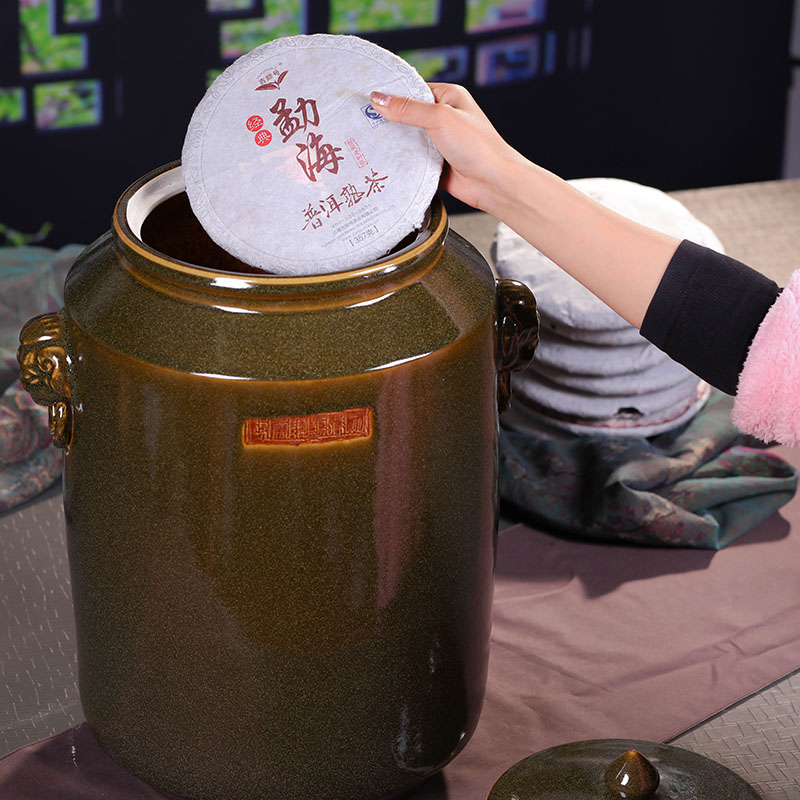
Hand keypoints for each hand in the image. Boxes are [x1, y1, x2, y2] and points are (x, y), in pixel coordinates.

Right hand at [369, 83, 523, 212]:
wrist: (493, 183)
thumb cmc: (477, 146)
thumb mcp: (440, 118)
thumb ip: (408, 109)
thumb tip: (378, 99)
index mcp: (448, 97)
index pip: (412, 90)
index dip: (391, 94)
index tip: (367, 98)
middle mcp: (443, 118)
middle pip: (407, 115)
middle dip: (387, 120)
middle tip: (359, 122)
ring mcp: (438, 142)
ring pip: (408, 139)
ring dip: (393, 143)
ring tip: (364, 142)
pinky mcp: (434, 163)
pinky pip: (412, 160)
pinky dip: (400, 161)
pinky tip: (382, 162)